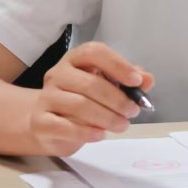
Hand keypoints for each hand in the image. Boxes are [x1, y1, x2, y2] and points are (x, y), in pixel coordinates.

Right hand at [28, 41, 153, 156]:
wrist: (46, 122)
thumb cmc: (80, 100)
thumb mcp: (105, 86)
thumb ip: (127, 82)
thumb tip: (148, 79)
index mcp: (75, 59)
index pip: (95, 52)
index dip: (118, 65)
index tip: (137, 81)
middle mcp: (58, 74)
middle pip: (90, 83)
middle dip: (118, 99)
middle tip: (133, 112)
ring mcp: (46, 97)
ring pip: (80, 105)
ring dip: (107, 118)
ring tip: (122, 125)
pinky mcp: (40, 121)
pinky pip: (65, 126)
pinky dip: (87, 132)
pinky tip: (101, 134)